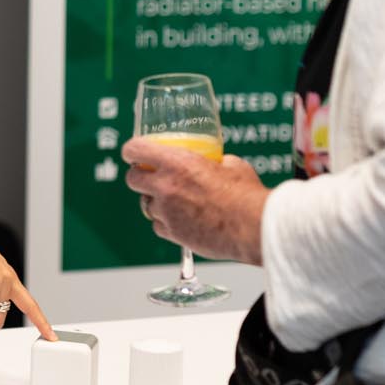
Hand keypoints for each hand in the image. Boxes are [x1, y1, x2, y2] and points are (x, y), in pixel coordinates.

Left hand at [122, 138, 268, 264]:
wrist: (252, 227)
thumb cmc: (245, 195)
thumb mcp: (230, 164)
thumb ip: (215, 161)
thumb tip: (216, 162)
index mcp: (176, 162)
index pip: (135, 150)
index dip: (132, 150)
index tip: (133, 152)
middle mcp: (166, 187)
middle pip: (132, 179)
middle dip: (139, 177)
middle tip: (149, 176)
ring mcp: (167, 212)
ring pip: (145, 205)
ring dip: (155, 201)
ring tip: (173, 200)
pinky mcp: (173, 234)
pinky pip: (158, 226)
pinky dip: (165, 222)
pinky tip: (180, 219)